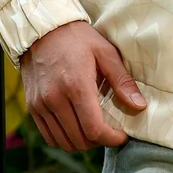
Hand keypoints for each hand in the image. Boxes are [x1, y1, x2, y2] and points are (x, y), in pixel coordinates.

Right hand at [19, 20, 146, 150]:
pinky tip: (77, 126)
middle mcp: (55, 99)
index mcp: (76, 86)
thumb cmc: (78, 39)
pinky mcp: (32, 107)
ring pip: (63, 142)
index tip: (122, 136)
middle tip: (111, 131)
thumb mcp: (105, 52)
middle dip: (99, 141)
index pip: (94, 129)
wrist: (43, 30)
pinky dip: (65, 138)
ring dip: (82, 143)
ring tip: (95, 130)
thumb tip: (139, 106)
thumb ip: (122, 81)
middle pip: (79, 140)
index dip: (111, 139)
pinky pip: (49, 136)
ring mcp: (41, 105)